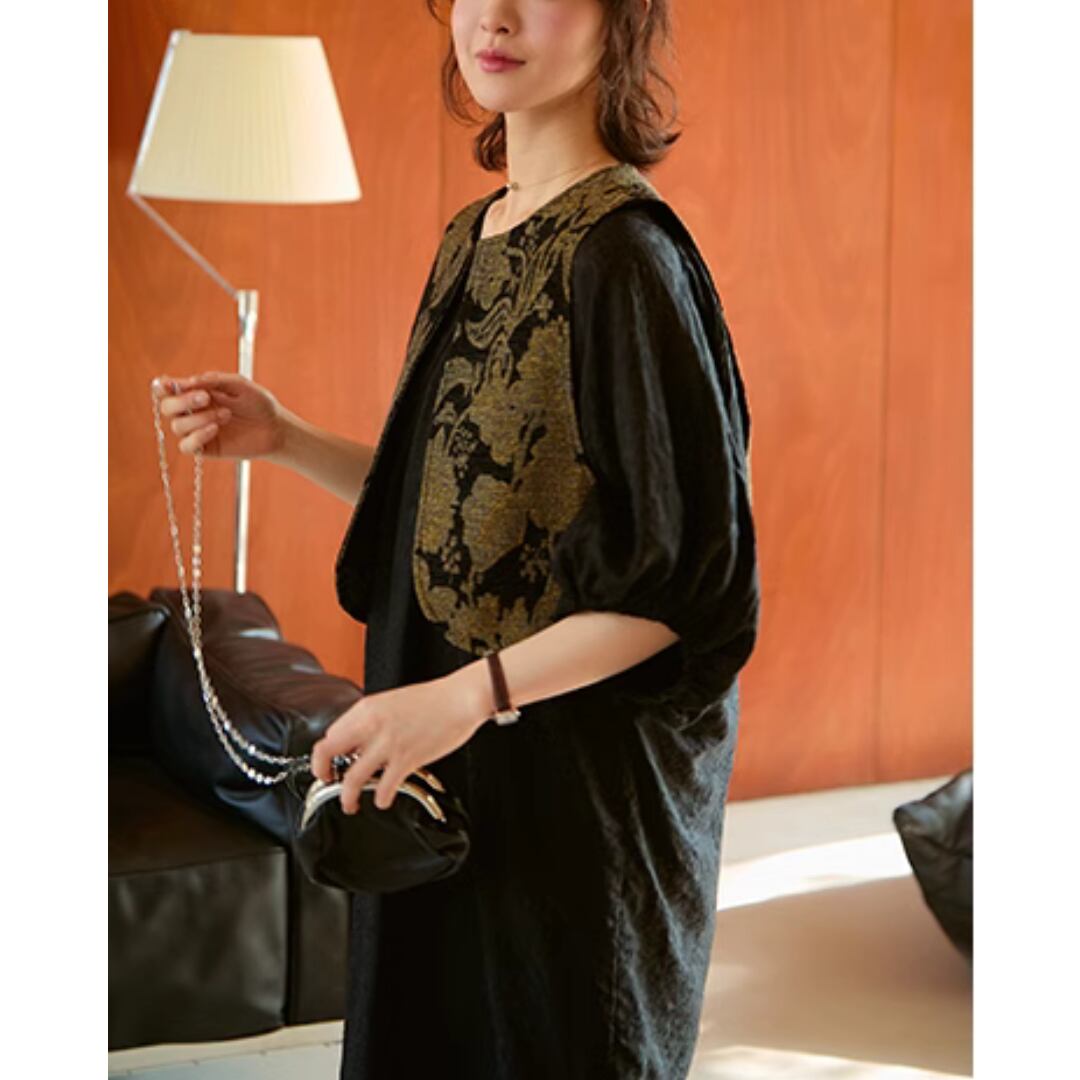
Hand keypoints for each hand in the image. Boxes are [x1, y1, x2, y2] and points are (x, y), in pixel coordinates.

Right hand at [151, 370, 286, 460]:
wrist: (276, 427)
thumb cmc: (258, 403)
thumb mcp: (239, 384)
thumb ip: (215, 380)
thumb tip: (188, 381)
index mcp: (196, 392)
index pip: (168, 389)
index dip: (163, 386)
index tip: (171, 384)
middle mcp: (193, 411)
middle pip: (166, 408)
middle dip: (182, 401)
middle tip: (206, 397)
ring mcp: (198, 431)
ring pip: (177, 426)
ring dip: (199, 418)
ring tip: (226, 414)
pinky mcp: (206, 449)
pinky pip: (186, 446)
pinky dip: (197, 436)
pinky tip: (215, 429)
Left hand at [309, 675, 487, 812]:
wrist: (460, 698)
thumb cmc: (434, 699)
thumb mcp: (392, 702)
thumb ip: (373, 721)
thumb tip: (360, 742)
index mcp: (366, 708)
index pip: (330, 734)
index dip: (326, 753)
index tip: (330, 763)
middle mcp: (371, 725)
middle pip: (327, 752)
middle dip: (322, 773)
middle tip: (327, 782)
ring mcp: (388, 743)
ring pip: (352, 778)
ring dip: (347, 797)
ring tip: (350, 804)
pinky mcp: (407, 759)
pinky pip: (384, 787)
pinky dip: (381, 799)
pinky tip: (383, 799)